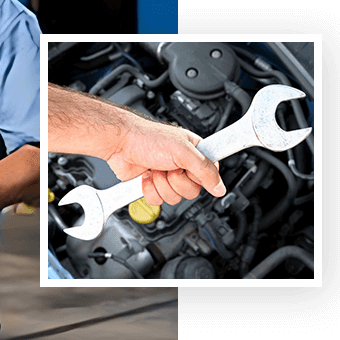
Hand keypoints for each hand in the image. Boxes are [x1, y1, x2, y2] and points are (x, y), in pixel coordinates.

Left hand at [106, 116, 225, 205]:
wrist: (120, 143)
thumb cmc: (146, 138)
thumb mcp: (183, 151)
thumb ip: (205, 170)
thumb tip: (220, 187)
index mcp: (194, 152)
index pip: (209, 174)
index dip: (199, 176)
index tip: (189, 170)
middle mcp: (182, 164)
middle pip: (192, 191)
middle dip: (176, 181)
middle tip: (168, 167)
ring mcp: (167, 175)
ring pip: (175, 198)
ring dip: (162, 185)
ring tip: (155, 169)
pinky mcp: (152, 184)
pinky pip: (158, 200)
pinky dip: (150, 190)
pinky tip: (147, 176)